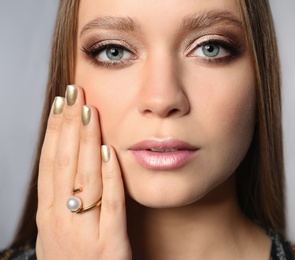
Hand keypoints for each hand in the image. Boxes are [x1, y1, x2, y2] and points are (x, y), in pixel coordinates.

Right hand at [35, 85, 131, 258]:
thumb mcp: (59, 231)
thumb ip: (63, 200)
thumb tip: (69, 164)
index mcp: (49, 215)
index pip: (49, 162)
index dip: (54, 130)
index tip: (60, 102)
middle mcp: (60, 221)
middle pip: (63, 163)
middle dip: (68, 124)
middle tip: (74, 91)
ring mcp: (83, 234)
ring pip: (84, 179)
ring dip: (87, 141)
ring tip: (90, 110)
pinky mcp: (108, 248)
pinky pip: (111, 207)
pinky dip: (111, 178)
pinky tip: (113, 153)